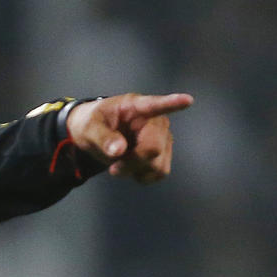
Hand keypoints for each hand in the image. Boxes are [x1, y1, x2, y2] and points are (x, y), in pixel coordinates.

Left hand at [66, 92, 192, 182]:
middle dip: (132, 162)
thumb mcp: (89, 128)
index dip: (172, 103)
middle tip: (113, 166)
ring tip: (120, 163)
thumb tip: (118, 150)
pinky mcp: (164, 153)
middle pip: (153, 148)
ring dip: (135, 170)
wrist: (96, 134)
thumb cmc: (94, 124)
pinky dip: (143, 176)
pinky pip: (160, 173)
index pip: (156, 104)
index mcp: (136, 107)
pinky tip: (132, 168)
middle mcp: (156, 121)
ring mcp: (163, 137)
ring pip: (158, 165)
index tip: (187, 100)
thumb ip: (102, 137)